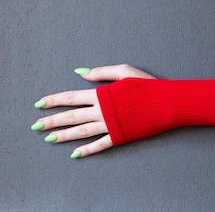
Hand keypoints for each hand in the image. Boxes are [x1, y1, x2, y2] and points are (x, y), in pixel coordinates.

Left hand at [32, 64, 155, 157]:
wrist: (166, 103)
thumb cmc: (148, 85)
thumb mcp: (125, 71)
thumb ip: (102, 73)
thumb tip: (80, 73)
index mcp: (102, 94)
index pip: (72, 98)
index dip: (54, 100)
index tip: (39, 104)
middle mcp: (102, 111)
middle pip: (72, 117)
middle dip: (52, 121)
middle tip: (36, 126)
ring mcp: (110, 125)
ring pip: (81, 132)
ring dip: (64, 136)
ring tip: (49, 139)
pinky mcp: (119, 136)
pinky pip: (99, 145)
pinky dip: (87, 150)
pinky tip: (75, 154)